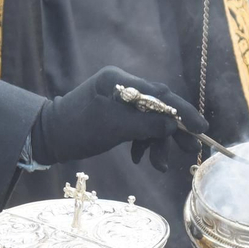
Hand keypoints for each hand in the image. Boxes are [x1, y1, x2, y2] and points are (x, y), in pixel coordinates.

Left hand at [30, 67, 206, 170]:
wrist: (48, 137)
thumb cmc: (77, 129)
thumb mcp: (113, 128)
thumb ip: (145, 126)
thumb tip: (174, 126)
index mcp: (119, 81)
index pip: (160, 94)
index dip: (183, 111)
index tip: (201, 128)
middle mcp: (122, 86)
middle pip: (159, 107)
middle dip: (174, 131)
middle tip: (191, 150)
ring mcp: (120, 101)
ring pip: (150, 121)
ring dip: (157, 144)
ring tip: (159, 166)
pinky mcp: (117, 115)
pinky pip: (139, 128)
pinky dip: (142, 144)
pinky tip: (139, 159)